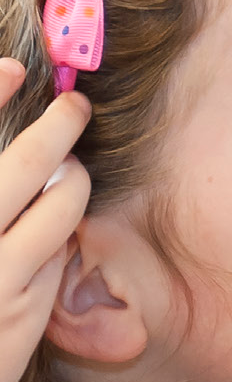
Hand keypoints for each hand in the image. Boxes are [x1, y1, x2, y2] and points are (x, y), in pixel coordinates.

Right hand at [0, 60, 92, 381]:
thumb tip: (6, 105)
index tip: (14, 69)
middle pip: (22, 166)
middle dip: (56, 128)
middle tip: (74, 107)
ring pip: (57, 207)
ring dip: (73, 180)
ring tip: (71, 171)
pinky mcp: (24, 311)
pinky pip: (58, 253)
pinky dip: (60, 233)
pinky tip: (53, 230)